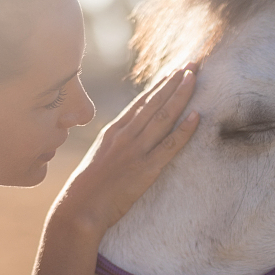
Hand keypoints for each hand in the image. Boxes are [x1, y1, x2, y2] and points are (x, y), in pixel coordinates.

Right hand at [51, 65, 198, 236]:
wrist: (78, 210)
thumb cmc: (85, 190)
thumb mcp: (98, 159)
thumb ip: (114, 146)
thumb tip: (127, 141)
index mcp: (113, 132)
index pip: (141, 103)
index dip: (159, 86)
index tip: (173, 72)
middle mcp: (125, 136)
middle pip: (154, 102)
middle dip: (174, 81)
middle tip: (192, 64)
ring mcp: (135, 151)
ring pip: (162, 117)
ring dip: (180, 95)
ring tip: (194, 77)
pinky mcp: (145, 170)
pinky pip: (169, 147)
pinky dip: (184, 131)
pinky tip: (197, 116)